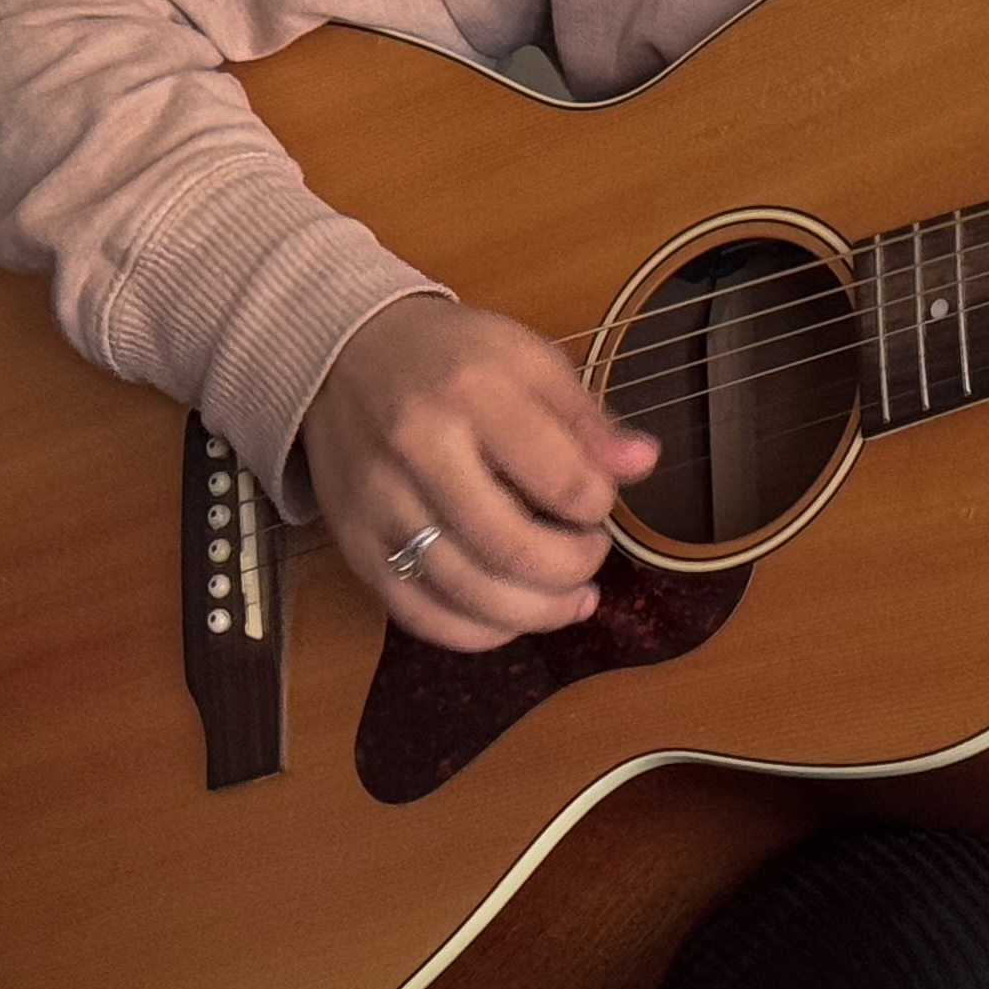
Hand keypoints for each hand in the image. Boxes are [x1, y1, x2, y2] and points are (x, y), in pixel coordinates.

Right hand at [300, 294, 658, 650]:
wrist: (345, 356)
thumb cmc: (451, 358)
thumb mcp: (528, 360)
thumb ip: (586, 418)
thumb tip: (642, 463)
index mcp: (471, 392)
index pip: (558, 477)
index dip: (598, 503)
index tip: (601, 499)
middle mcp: (417, 450)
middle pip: (511, 548)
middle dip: (573, 567)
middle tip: (592, 553)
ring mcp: (379, 505)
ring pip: (467, 593)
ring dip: (537, 612)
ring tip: (572, 598)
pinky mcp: (355, 545)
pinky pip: (420, 615)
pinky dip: (478, 631)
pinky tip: (512, 616)